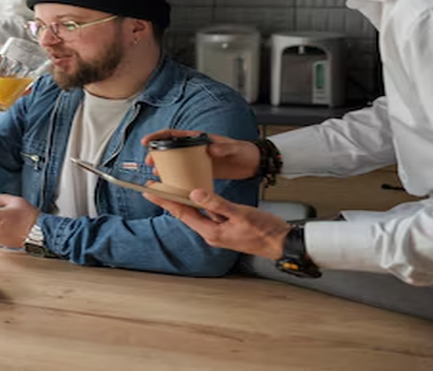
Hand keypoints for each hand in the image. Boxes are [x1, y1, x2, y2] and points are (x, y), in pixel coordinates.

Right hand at [140, 129, 259, 179]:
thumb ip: (223, 148)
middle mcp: (195, 148)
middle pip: (169, 149)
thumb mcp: (234, 148)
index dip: (159, 136)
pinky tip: (172, 185)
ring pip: (175, 162)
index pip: (174, 134)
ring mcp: (197, 160)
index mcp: (199, 138)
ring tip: (158, 174)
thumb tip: (209, 148)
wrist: (253, 163)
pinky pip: (185, 174)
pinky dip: (177, 178)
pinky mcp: (202, 171)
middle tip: (150, 163)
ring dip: (164, 167)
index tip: (147, 142)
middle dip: (156, 154)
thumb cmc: (244, 151)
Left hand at [144, 189, 289, 259]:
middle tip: (154, 188)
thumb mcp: (240, 214)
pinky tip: (196, 197)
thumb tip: (195, 193)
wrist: (283, 243)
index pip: (182, 213)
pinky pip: (207, 215)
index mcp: (211, 231)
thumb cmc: (265, 230)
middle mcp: (211, 233)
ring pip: (196, 214)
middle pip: (185, 214)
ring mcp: (218, 232)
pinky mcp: (226, 229)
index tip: (149, 192)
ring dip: (183, 202)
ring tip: (170, 190)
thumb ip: (217, 203)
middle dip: (169, 200)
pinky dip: (199, 205)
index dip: (165, 201)